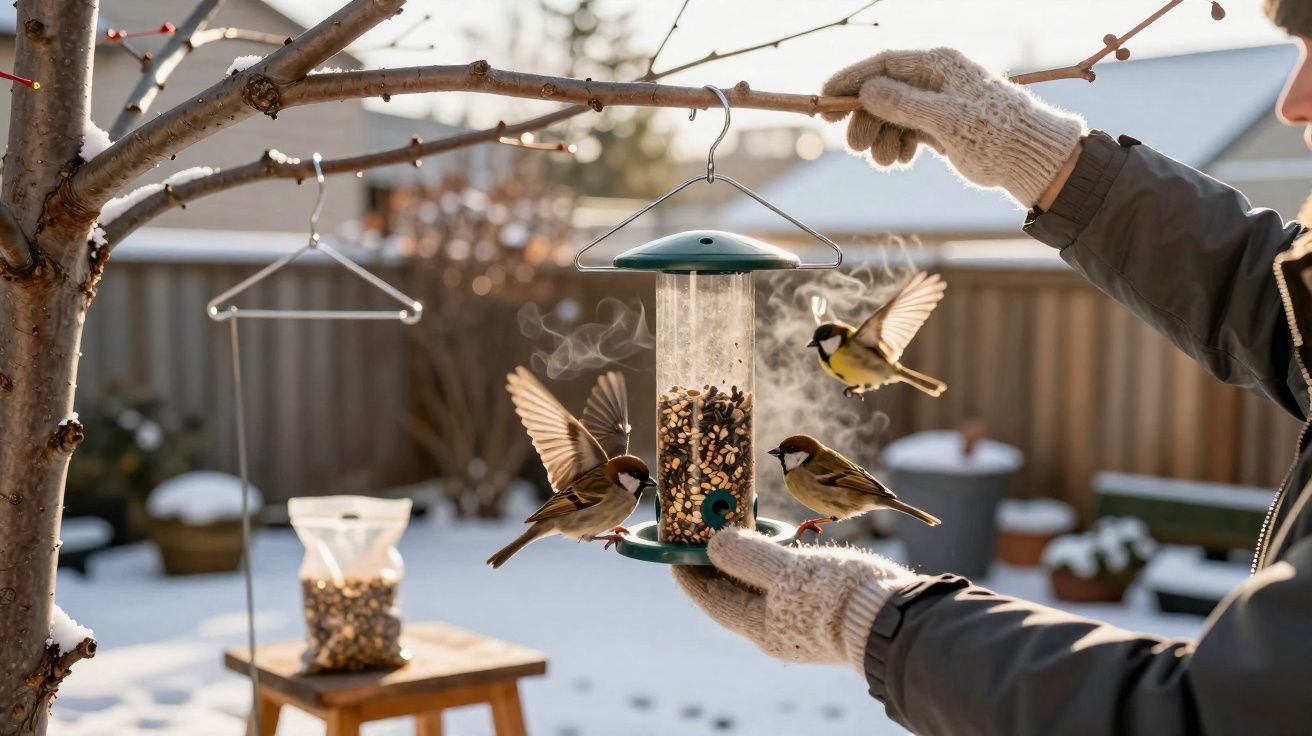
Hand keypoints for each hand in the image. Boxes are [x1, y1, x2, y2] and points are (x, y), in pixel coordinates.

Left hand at [672, 527, 920, 669]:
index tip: (672, 550)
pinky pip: (787, 588)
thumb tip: (712, 543)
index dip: (688, 572)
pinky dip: (775, 567)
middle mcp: (777, 630)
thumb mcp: (786, 571)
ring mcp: (802, 625)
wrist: (897, 620)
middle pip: (734, 594)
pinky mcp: (825, 615)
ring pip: (762, 590)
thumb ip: (748, 555)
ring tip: (739, 535)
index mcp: (760, 626)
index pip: (711, 598)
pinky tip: (781, 550)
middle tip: (703, 535)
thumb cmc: (837, 598)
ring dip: (748, 563)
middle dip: (719, 565)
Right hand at [821, 48, 1085, 206]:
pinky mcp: (940, 127)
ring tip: (886, 161)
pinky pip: (904, 131)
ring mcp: (936, 103)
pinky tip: (901, 160)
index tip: (825, 100)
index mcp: (938, 64)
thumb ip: (903, 103)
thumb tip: (867, 90)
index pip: (882, 65)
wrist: (1029, 159)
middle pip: (882, 93)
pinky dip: (896, 146)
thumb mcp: (944, 118)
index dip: (850, 80)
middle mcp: (934, 79)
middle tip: (855, 146)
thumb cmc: (994, 133)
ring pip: (891, 116)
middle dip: (864, 119)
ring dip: (880, 138)